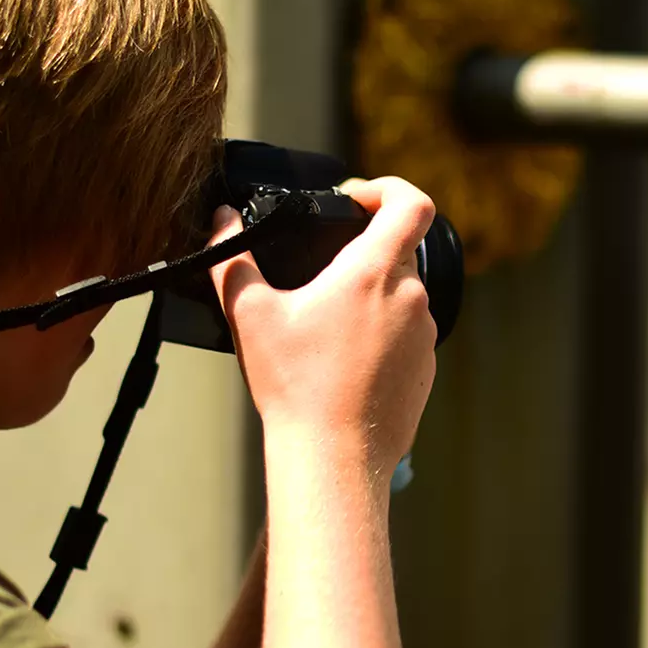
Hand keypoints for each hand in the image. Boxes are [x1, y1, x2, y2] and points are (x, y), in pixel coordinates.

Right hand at [210, 176, 437, 482]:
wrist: (334, 458)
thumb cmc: (295, 388)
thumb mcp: (249, 315)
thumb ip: (232, 257)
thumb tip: (221, 220)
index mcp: (374, 273)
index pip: (412, 203)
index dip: (387, 189)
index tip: (356, 201)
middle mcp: (411, 298)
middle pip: (399, 251)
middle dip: (362, 254)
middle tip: (320, 274)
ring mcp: (425, 337)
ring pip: (401, 297)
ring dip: (369, 300)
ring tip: (326, 328)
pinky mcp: (426, 370)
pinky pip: (406, 337)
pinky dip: (380, 338)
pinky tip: (343, 363)